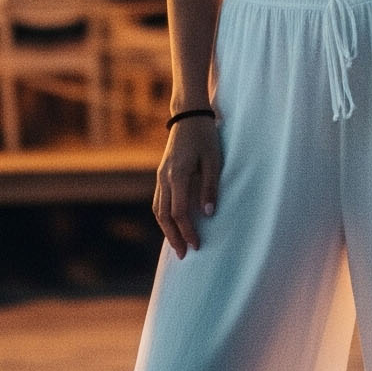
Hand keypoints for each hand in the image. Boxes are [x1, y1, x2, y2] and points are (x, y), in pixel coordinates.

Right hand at [153, 115, 221, 257]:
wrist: (188, 115)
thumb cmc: (205, 136)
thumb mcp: (213, 160)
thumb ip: (210, 187)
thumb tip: (208, 214)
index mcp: (177, 175)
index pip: (179, 212)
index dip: (187, 231)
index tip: (197, 245)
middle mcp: (164, 178)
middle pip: (163, 215)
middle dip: (173, 237)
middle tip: (183, 255)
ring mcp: (160, 176)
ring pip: (157, 209)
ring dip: (166, 229)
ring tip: (177, 244)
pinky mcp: (162, 173)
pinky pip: (159, 201)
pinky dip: (164, 216)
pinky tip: (173, 225)